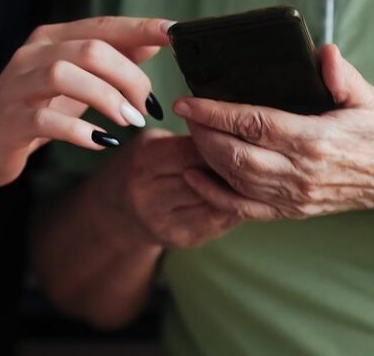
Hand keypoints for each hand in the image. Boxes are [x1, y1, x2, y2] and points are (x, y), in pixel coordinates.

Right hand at [0, 16, 171, 191]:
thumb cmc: (36, 111)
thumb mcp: (77, 83)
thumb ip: (110, 60)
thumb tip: (155, 42)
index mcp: (50, 39)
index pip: (102, 25)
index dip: (140, 28)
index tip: (175, 32)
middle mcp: (31, 55)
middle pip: (89, 49)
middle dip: (128, 76)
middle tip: (148, 106)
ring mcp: (17, 86)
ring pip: (65, 75)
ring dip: (107, 98)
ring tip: (130, 122)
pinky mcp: (9, 120)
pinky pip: (46, 120)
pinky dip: (80, 130)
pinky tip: (101, 141)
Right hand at [107, 128, 264, 248]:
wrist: (118, 210)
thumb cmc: (144, 166)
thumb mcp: (154, 141)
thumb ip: (187, 139)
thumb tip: (234, 134)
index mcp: (144, 161)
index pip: (194, 149)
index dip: (220, 142)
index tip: (240, 134)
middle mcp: (150, 194)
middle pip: (208, 177)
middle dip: (234, 165)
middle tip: (255, 153)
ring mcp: (165, 221)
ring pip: (217, 200)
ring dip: (239, 187)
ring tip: (254, 173)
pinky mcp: (180, 238)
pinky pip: (219, 220)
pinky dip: (234, 206)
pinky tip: (243, 194)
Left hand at [174, 44, 373, 220]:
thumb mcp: (368, 96)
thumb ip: (343, 75)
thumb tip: (325, 53)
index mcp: (316, 140)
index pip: (254, 124)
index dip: (216, 113)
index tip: (188, 100)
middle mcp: (302, 173)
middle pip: (236, 156)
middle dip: (203, 134)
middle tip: (185, 114)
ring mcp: (296, 196)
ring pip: (236, 181)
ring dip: (206, 158)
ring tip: (190, 134)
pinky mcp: (293, 210)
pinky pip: (245, 209)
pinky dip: (215, 195)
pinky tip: (194, 177)